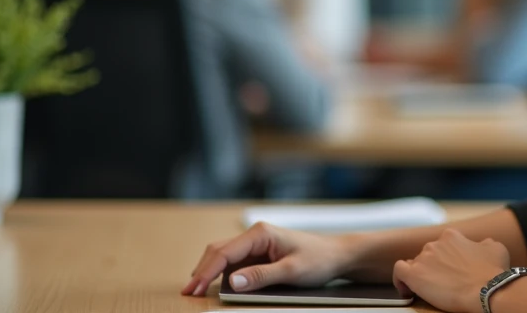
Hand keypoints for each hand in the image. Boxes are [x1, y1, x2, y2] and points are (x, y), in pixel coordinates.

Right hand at [182, 222, 355, 296]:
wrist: (337, 255)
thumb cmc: (319, 259)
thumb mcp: (292, 271)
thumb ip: (261, 276)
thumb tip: (233, 282)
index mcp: (261, 233)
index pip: (225, 252)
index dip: (206, 272)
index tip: (194, 289)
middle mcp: (255, 235)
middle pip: (218, 251)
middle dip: (202, 271)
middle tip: (189, 293)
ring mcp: (256, 244)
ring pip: (223, 255)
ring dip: (209, 271)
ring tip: (195, 290)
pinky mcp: (259, 254)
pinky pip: (234, 262)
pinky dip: (220, 272)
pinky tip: (213, 284)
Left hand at [393, 229, 509, 312]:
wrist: (486, 289)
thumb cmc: (493, 271)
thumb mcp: (495, 248)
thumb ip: (484, 243)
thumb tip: (482, 244)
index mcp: (452, 236)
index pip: (442, 245)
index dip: (446, 259)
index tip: (452, 270)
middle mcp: (435, 244)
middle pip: (428, 255)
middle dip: (435, 268)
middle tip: (445, 283)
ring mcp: (423, 259)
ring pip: (415, 264)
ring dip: (422, 275)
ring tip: (431, 290)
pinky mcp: (415, 275)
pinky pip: (399, 272)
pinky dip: (400, 280)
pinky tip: (407, 289)